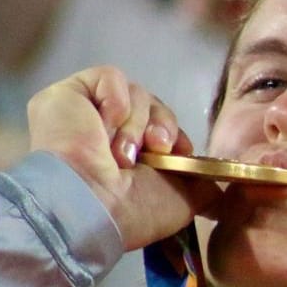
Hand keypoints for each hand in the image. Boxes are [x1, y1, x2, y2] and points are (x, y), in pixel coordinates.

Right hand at [27, 66, 210, 251]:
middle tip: (153, 152)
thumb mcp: (184, 201)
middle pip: (151, 106)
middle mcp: (106, 135)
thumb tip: (217, 177)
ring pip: (136, 93)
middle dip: (160, 128)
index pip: (160, 128)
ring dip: (135, 125)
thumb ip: (203, 183)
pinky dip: (116, 101)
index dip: (173, 135)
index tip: (177, 153)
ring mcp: (86, 113)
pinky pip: (110, 77)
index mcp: (129, 160)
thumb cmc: (133, 209)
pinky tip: (104, 128)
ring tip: (120, 154)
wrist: (93, 203)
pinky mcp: (69, 92)